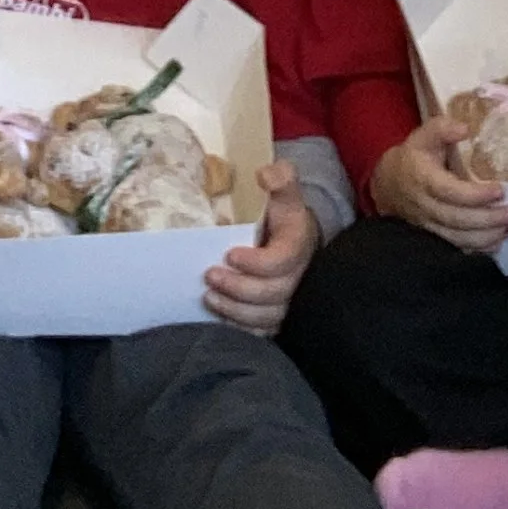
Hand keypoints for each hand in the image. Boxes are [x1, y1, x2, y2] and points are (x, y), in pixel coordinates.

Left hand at [202, 161, 318, 333]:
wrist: (295, 240)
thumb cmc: (283, 215)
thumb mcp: (285, 191)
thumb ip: (280, 177)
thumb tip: (264, 175)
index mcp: (298, 245)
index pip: (282, 261)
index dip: (256, 263)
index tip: (230, 254)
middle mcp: (298, 278)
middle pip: (273, 294)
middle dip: (239, 288)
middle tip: (209, 275)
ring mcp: (290, 301)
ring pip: (267, 317)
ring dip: (235, 311)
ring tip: (209, 297)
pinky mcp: (278, 316)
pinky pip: (262, 332)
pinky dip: (241, 328)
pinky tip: (221, 317)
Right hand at [369, 120, 507, 255]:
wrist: (389, 185)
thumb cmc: (414, 157)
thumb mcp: (423, 136)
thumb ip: (442, 128)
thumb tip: (464, 128)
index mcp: (423, 179)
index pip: (450, 192)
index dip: (476, 195)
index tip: (500, 190)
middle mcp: (425, 206)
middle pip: (458, 219)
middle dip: (489, 219)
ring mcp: (429, 225)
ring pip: (458, 238)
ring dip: (487, 236)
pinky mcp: (434, 237)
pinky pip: (456, 248)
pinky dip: (478, 248)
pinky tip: (497, 242)